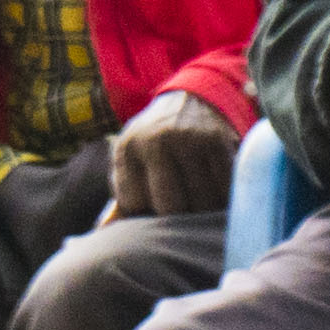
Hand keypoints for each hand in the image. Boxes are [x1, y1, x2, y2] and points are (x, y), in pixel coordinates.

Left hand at [107, 86, 238, 219]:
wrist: (189, 99)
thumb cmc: (154, 142)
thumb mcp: (130, 158)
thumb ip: (120, 196)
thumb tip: (105, 231)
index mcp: (128, 146)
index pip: (135, 203)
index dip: (145, 215)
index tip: (153, 209)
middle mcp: (156, 140)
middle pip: (170, 207)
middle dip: (176, 220)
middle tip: (181, 217)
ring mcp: (189, 139)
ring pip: (200, 202)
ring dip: (203, 213)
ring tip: (200, 208)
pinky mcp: (217, 141)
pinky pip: (224, 188)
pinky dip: (223, 200)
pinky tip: (217, 195)